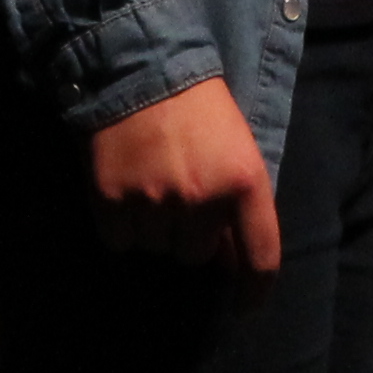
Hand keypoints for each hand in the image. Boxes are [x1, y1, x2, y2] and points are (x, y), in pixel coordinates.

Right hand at [88, 79, 279, 291]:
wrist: (139, 65)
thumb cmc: (198, 106)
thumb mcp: (237, 146)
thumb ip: (239, 200)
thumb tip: (230, 259)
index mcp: (245, 182)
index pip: (260, 257)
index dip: (254, 291)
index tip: (245, 306)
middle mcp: (202, 199)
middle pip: (196, 256)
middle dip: (190, 234)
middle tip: (180, 192)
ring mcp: (154, 202)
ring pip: (156, 249)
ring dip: (155, 227)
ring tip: (152, 180)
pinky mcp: (111, 201)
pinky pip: (119, 241)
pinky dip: (121, 224)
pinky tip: (125, 186)